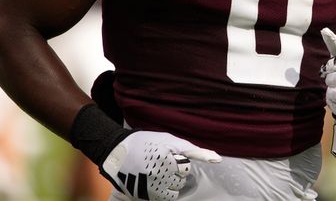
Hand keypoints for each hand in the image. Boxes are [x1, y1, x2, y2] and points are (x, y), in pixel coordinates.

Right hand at [101, 130, 221, 200]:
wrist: (118, 152)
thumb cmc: (147, 142)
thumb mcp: (170, 140)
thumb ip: (194, 150)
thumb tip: (218, 158)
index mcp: (165, 159)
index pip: (185, 168)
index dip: (178, 161)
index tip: (170, 157)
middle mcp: (158, 175)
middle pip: (181, 179)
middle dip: (175, 171)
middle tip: (161, 162)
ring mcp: (151, 186)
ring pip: (175, 190)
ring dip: (171, 182)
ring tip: (158, 171)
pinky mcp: (145, 195)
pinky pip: (166, 198)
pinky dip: (165, 191)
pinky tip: (156, 181)